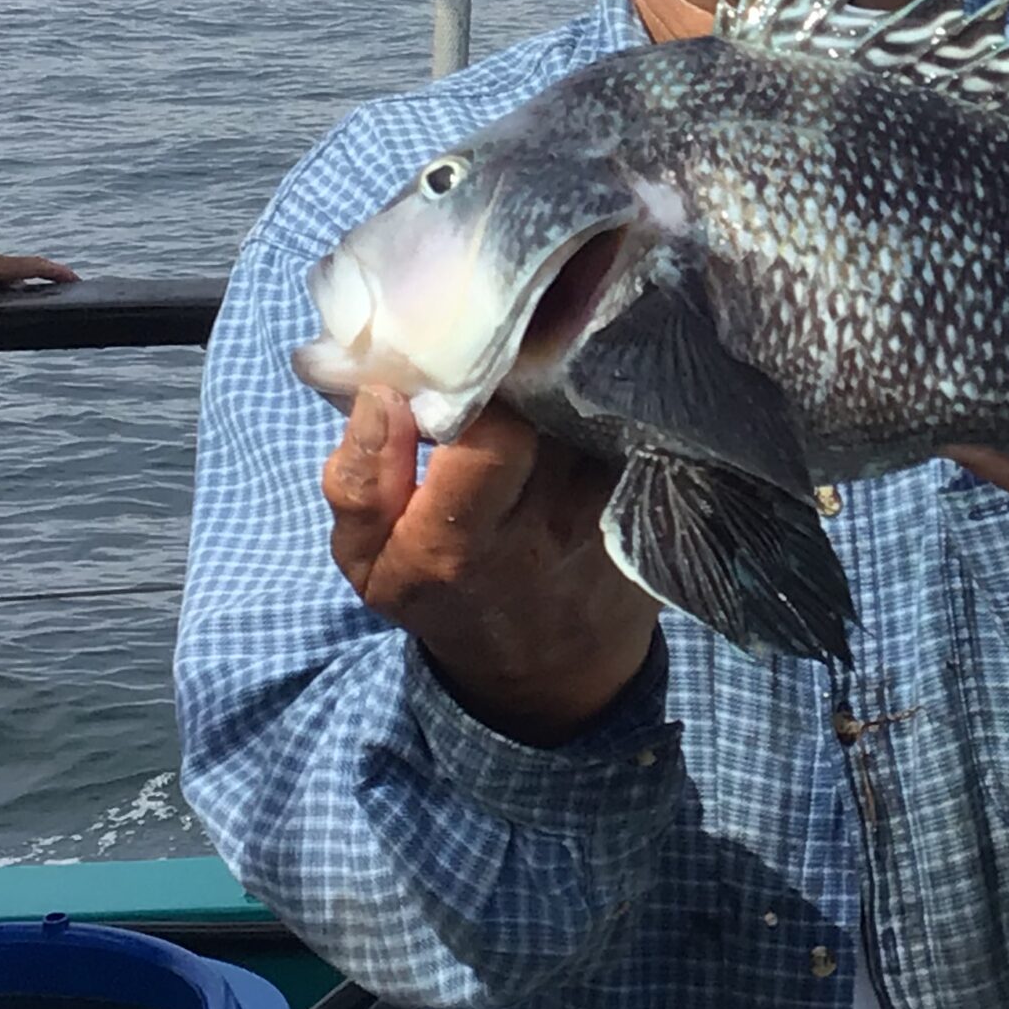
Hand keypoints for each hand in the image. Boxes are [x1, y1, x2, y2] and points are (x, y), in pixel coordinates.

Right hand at [324, 387, 658, 744]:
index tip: (465, 355)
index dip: (482, 381)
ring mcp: (609, 513)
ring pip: (597, 407)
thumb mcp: (370, 563)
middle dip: (529, 365)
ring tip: (544, 357)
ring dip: (570, 375)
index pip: (492, 435)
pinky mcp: (650, 503)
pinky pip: (632, 426)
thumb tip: (383, 395)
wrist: (547, 670)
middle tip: (508, 339)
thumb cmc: (446, 600)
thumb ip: (359, 483)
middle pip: (554, 409)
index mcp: (462, 543)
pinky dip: (607, 401)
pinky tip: (586, 390)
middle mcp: (549, 524)